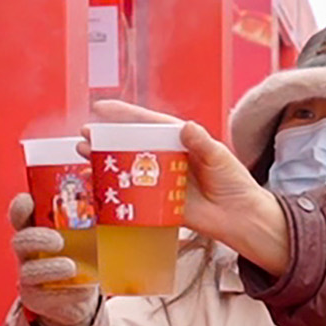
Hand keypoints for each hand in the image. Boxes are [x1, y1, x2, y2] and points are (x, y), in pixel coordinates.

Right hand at [9, 192, 98, 325]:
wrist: (79, 298)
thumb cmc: (83, 257)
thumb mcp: (89, 236)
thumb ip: (98, 222)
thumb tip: (130, 207)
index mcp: (38, 228)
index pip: (22, 212)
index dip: (21, 206)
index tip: (29, 201)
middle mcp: (29, 251)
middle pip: (21, 240)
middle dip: (37, 238)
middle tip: (58, 241)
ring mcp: (30, 275)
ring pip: (29, 271)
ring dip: (50, 268)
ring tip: (70, 267)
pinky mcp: (36, 297)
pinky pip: (44, 295)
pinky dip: (65, 291)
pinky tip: (80, 288)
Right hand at [84, 99, 287, 272]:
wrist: (242, 218)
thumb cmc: (235, 183)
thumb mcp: (220, 158)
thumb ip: (202, 143)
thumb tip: (187, 127)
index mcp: (181, 140)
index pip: (149, 123)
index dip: (125, 114)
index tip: (102, 107)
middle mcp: (168, 158)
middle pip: (133, 144)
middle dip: (108, 138)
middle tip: (85, 134)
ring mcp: (162, 181)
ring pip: (129, 168)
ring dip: (106, 161)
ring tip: (83, 154)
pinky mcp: (160, 204)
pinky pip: (135, 196)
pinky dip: (117, 191)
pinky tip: (100, 186)